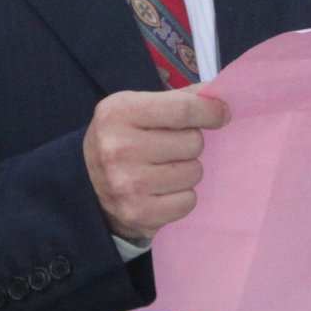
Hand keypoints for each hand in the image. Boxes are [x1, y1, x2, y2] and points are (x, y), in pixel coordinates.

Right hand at [83, 86, 229, 240]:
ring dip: (188, 170)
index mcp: (118, 112)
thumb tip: (221, 97)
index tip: (222, 114)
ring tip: (167, 168)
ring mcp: (126, 184)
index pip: (182, 109)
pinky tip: (164, 189)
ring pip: (193, 172)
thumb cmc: (125, 136)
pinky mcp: (136, 213)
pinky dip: (183, 196)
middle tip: (174, 146)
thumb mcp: (140, 106)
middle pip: (193, 142)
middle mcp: (118, 148)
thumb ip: (180, 98)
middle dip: (192, 142)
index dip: (210, 111)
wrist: (88, 182)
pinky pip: (188, 201)